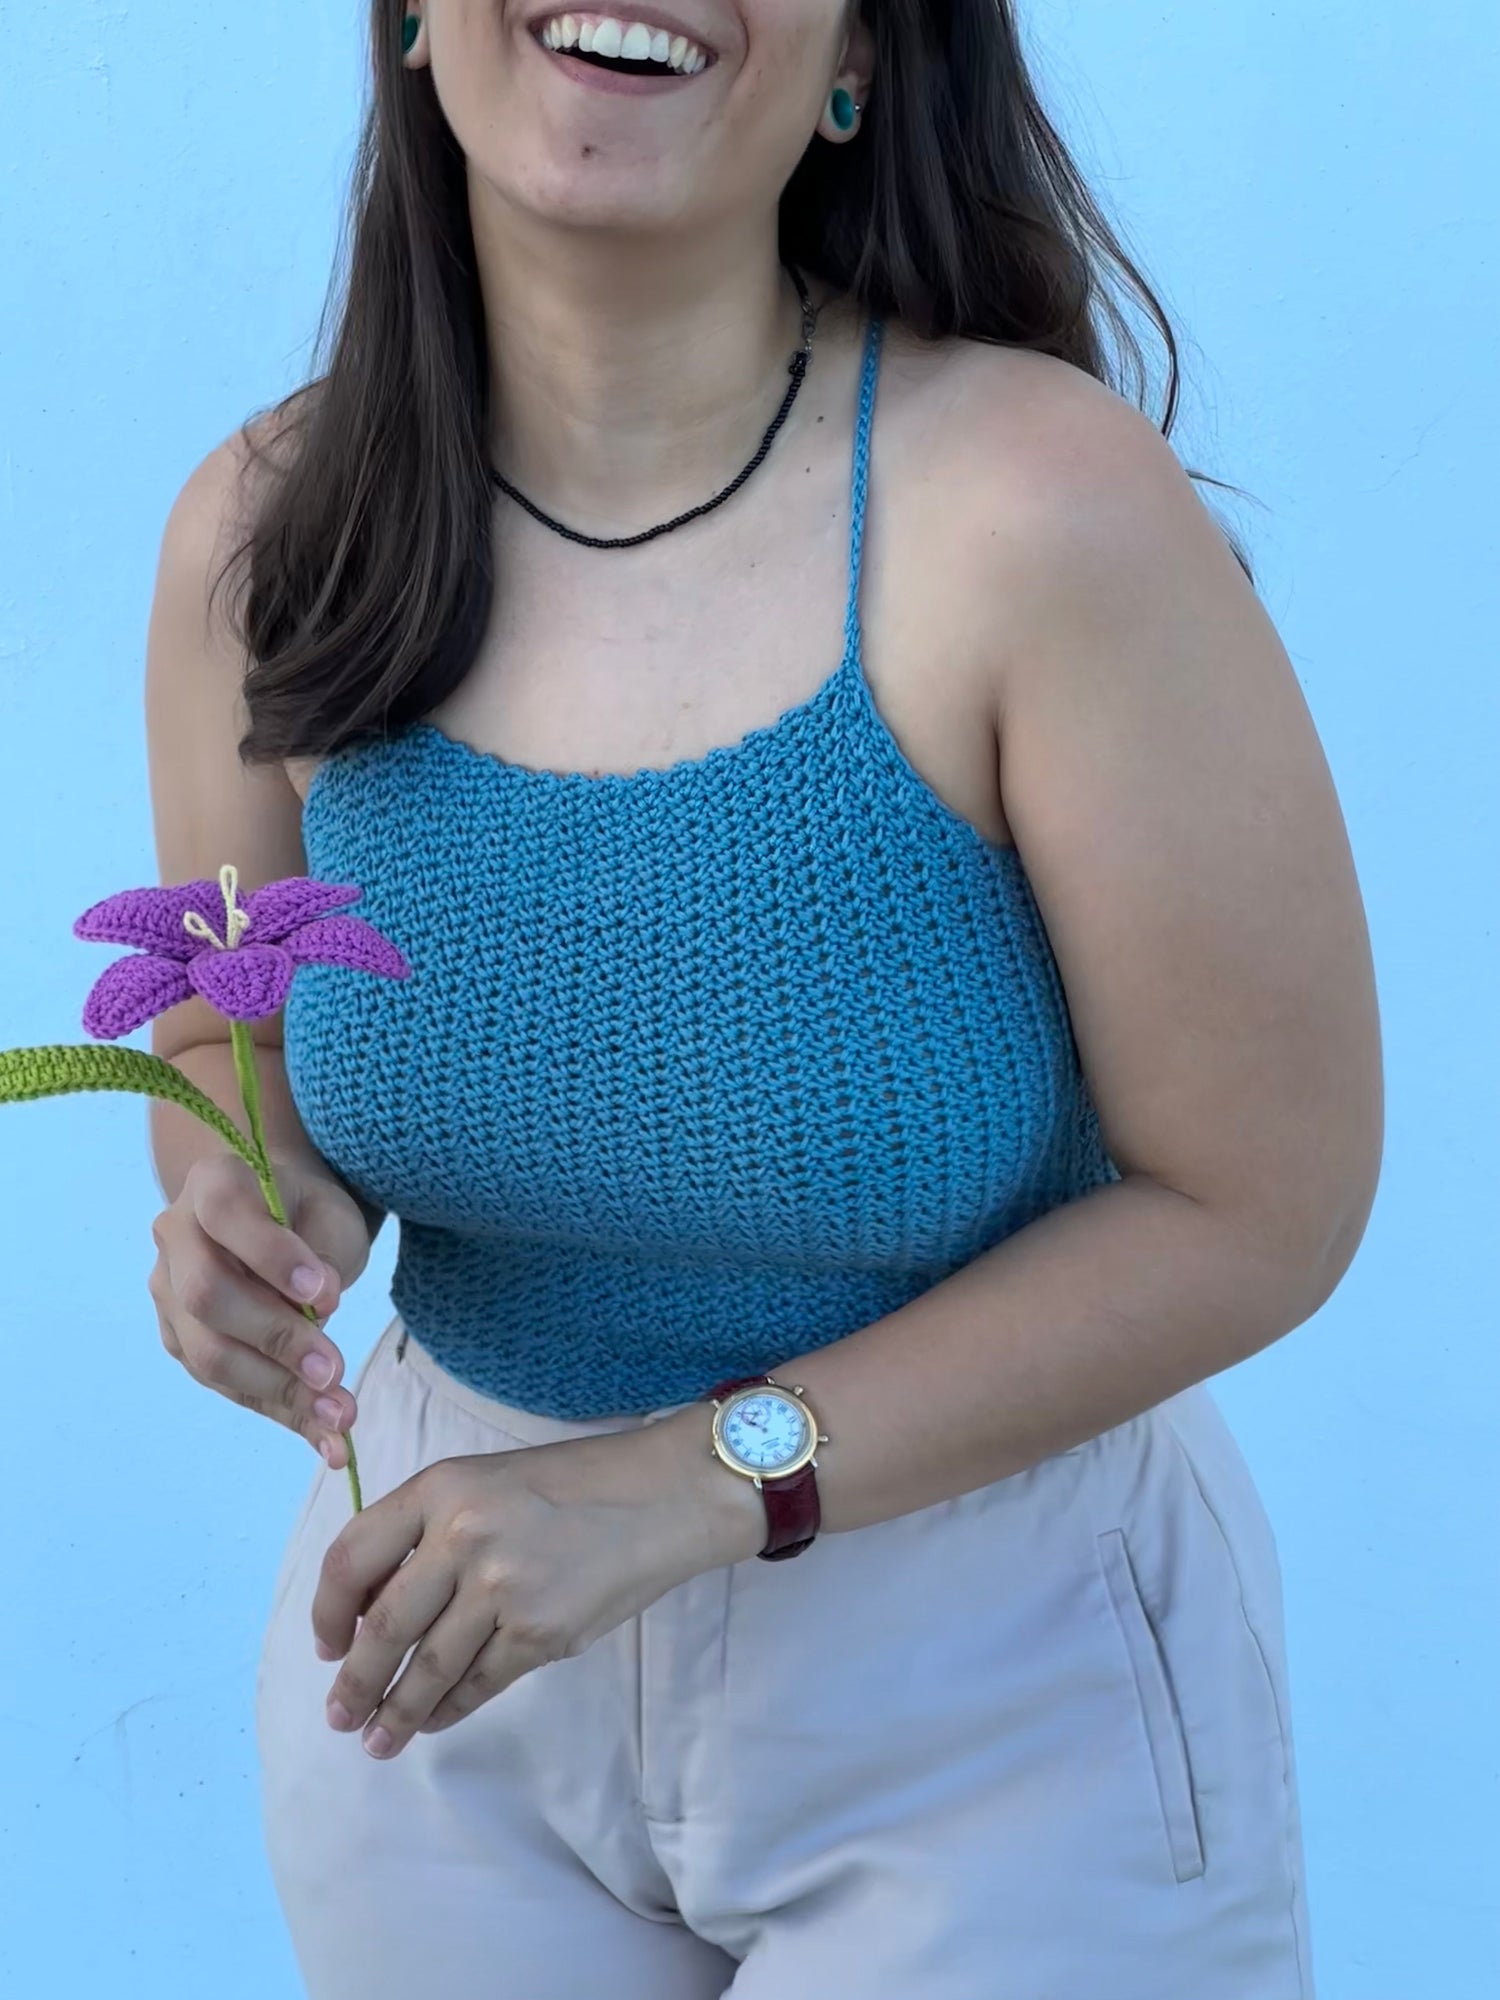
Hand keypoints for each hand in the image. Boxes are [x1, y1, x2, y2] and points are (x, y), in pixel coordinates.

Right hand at [149, 1150, 371, 1466]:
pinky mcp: (183, 1342)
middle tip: (334, 1371)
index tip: (326, 1293)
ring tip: (340, 1416)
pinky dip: (281, 1413)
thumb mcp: (332, 1215)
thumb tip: (318, 1311)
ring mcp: (170, 1295)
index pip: (226, 1214)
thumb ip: (325, 1252)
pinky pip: (227, 1385)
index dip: (271, 1255)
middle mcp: (176, 1238)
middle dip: (276, 1338)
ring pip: (210, 1353)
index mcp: (212, 1184)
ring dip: (279, 1391)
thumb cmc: (309, 1213)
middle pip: (208, 1296)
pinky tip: (327, 1438)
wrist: (279, 1222)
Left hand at [312, 1411, 765, 1758]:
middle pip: (382, 1628)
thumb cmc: (574, 1484)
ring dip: (397, 1712)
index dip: (325, 1612)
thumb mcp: (487, 1481)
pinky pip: (479, 1683)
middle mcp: (462, 1535)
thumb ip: (428, 1532)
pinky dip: (450, 1709)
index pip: (350, 1557)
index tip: (325, 1647)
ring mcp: (503, 1587)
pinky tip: (434, 1722)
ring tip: (378, 1740)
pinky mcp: (542, 1632)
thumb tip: (369, 1613)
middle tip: (339, 1717)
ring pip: (428, 1668)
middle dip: (354, 1683)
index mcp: (439, 1488)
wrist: (664, 1495)